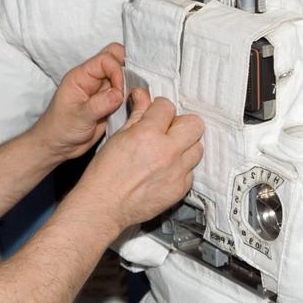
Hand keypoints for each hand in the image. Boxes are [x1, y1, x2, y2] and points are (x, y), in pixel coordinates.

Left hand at [30, 43, 125, 162]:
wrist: (58, 145)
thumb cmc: (60, 129)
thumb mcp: (78, 117)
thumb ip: (99, 104)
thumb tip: (119, 94)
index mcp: (81, 76)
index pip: (105, 59)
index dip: (117, 71)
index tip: (119, 92)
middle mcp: (93, 79)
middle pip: (116, 59)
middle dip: (128, 71)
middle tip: (129, 91)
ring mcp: (103, 90)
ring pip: (124, 76)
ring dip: (131, 86)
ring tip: (130, 102)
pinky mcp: (110, 102)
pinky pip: (126, 93)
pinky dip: (132, 98)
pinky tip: (131, 108)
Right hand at [75, 88, 203, 232]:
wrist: (105, 206)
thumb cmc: (105, 175)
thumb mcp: (118, 137)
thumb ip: (136, 114)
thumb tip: (142, 96)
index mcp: (148, 134)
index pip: (168, 107)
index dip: (160, 108)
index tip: (156, 113)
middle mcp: (167, 152)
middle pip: (195, 124)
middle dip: (181, 123)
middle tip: (169, 130)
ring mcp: (177, 171)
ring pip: (197, 148)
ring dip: (185, 146)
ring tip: (169, 151)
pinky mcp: (180, 188)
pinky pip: (191, 171)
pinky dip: (181, 168)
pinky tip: (165, 170)